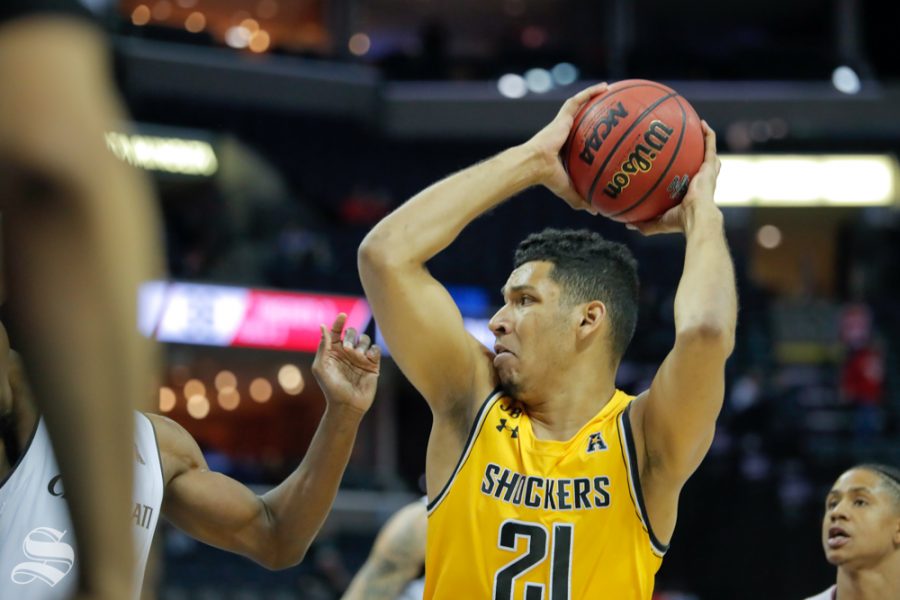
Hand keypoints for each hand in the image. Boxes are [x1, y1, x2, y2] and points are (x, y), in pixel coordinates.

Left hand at [312, 313, 380, 415]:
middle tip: (347, 348)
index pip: (336, 331)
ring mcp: (360, 358)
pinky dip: (372, 351)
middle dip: (350, 336)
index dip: (339, 322)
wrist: (347, 404)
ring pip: (365, 339)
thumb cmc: (331, 388)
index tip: (342, 316)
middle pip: (352, 333)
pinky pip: (375, 349)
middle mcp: (347, 353)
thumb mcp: (320, 366)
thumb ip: (323, 346)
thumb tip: (323, 326)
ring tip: (356, 357)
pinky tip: (366, 359)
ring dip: (360, 345)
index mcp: (334, 352)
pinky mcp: (372, 364)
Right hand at [522, 82, 608, 214]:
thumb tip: (596, 212)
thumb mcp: (568, 189)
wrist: (535, 165)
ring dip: (593, 96)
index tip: (602, 134)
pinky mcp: (562, 116)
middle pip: (581, 118)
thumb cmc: (548, 178)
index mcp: (565, 147)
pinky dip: (591, 92)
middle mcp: (564, 132)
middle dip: (594, 111)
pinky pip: (579, 100)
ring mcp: (562, 122)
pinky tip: (606, 86)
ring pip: (580, 104)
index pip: (580, 139)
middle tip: (610, 109)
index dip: (590, 135)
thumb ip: (581, 198)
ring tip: (610, 89)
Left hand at [627, 120, 721, 235]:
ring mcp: (707, 173)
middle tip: (688, 143)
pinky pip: (710, 145)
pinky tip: (702, 123)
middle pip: (700, 165)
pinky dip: (708, 134)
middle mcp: (701, 181)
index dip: (683, 173)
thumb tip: (626, 224)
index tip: (674, 164)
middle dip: (696, 154)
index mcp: (691, 193)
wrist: (696, 216)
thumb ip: (643, 223)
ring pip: (708, 153)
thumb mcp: (658, 222)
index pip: (688, 181)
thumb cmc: (680, 221)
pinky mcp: (710, 167)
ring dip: (705, 140)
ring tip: (699, 127)